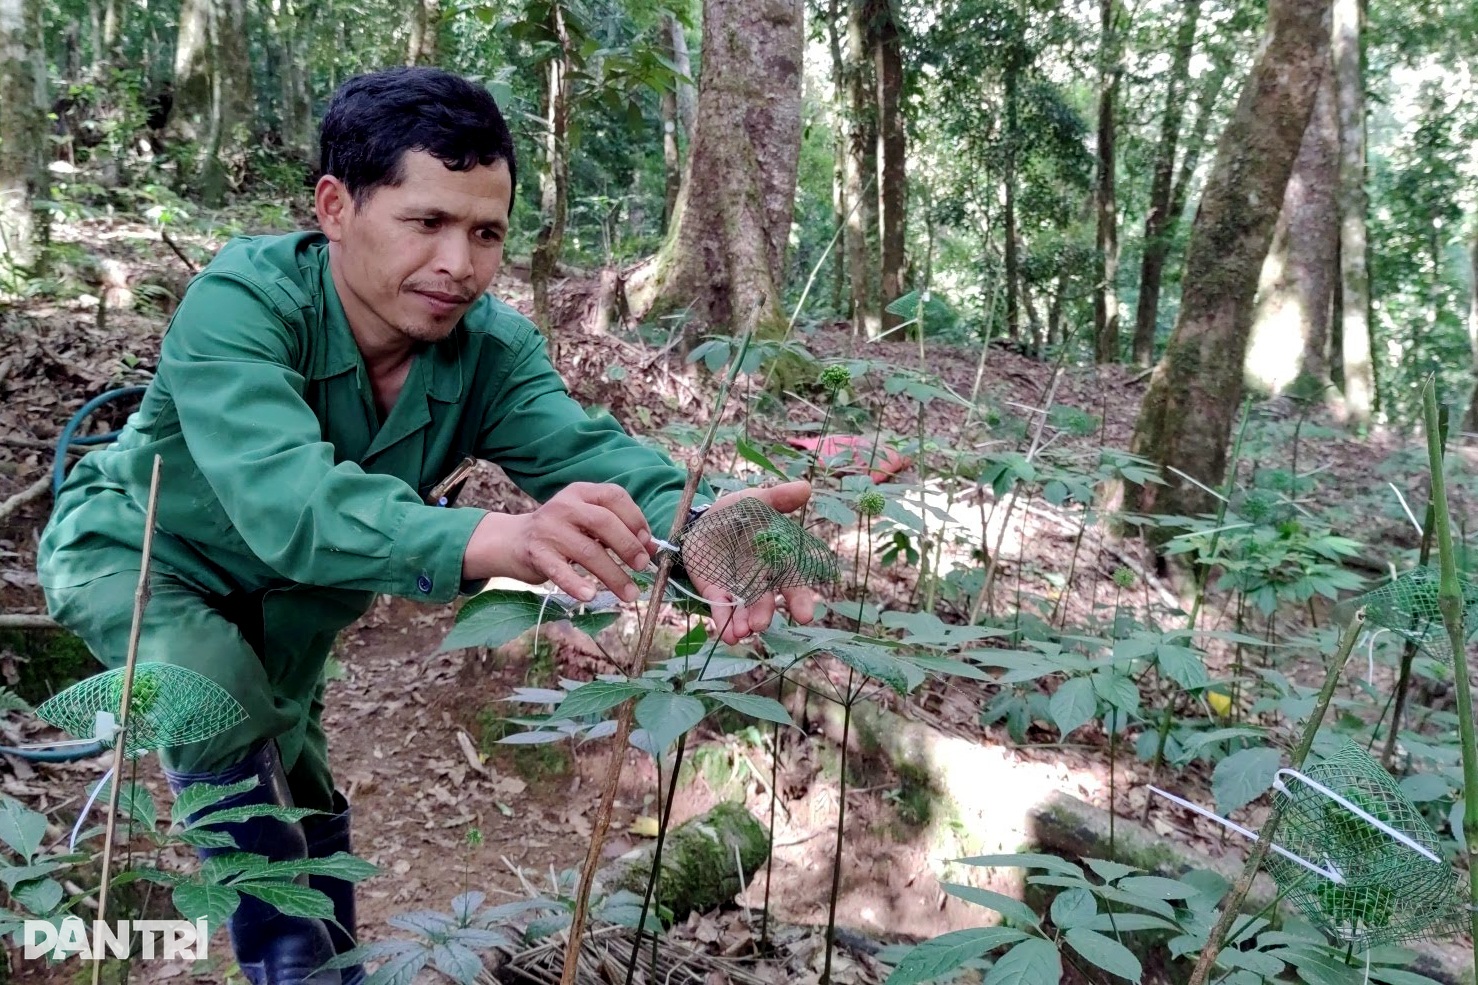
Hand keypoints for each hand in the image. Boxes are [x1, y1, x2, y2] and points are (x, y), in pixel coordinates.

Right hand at [462, 483, 655, 602]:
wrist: (512, 541)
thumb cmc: (561, 532)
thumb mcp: (586, 522)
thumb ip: (616, 529)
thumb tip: (653, 548)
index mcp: (581, 492)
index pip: (614, 496)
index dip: (636, 519)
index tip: (648, 543)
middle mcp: (564, 506)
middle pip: (603, 522)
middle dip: (628, 546)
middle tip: (643, 566)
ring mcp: (548, 529)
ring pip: (587, 551)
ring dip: (613, 575)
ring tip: (630, 593)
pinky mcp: (535, 553)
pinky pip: (560, 571)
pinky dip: (576, 584)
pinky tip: (590, 596)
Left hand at [690, 479, 818, 644]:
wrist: (701, 520)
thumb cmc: (736, 512)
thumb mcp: (754, 501)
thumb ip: (778, 498)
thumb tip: (806, 488)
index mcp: (777, 560)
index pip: (793, 583)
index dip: (800, 600)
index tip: (805, 615)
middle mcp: (761, 581)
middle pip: (767, 601)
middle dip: (765, 614)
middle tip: (761, 625)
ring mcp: (738, 590)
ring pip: (745, 611)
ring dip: (745, 623)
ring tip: (742, 633)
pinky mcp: (716, 593)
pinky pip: (721, 610)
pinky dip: (724, 623)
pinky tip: (727, 635)